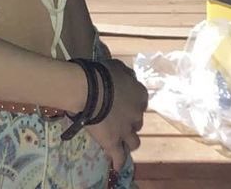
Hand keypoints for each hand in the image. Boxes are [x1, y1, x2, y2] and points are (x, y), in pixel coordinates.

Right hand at [82, 58, 147, 174]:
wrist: (89, 89)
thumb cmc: (102, 73)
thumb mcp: (117, 66)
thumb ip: (126, 74)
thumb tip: (129, 77)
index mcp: (140, 95)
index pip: (141, 101)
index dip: (132, 102)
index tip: (124, 100)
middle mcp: (137, 115)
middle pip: (138, 121)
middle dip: (130, 120)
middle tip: (118, 117)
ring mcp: (126, 131)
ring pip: (134, 142)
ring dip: (128, 140)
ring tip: (119, 139)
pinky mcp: (114, 143)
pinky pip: (119, 157)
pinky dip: (118, 161)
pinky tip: (116, 165)